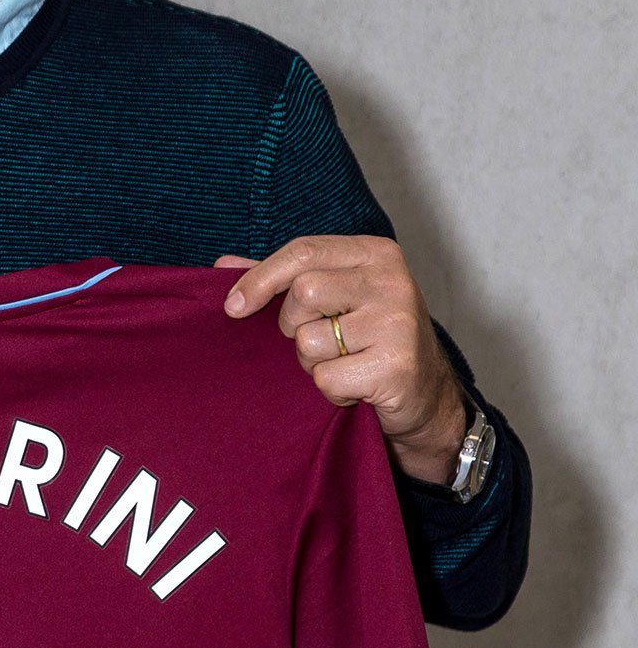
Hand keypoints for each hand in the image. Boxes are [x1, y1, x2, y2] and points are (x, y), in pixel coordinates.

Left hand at [215, 236, 468, 484]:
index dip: (259, 278)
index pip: (302, 252)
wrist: (426, 396)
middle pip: (302, 294)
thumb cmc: (369, 339)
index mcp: (375, 254)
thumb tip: (221, 265)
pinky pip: (327, 378)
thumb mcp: (332, 297)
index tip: (233, 307)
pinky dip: (331, 390)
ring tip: (344, 362)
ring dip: (312, 362)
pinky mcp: (398, 366)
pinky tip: (357, 386)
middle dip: (294, 326)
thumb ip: (281, 279)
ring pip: (309, 340)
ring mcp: (398, 323)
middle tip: (322, 340)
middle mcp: (392, 281)